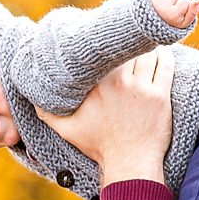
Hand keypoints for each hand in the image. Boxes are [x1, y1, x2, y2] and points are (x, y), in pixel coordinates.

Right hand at [39, 47, 175, 185]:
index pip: (101, 51)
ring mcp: (141, 89)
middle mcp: (118, 83)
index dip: (105, 40)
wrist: (129, 163)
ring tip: (143, 43)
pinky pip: (164, 64)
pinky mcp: (160, 96)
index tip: (106, 36)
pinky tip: (159, 51)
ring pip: (147, 52)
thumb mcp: (66, 129)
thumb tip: (33, 95)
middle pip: (125, 47)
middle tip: (126, 36)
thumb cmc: (99, 145)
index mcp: (95, 85)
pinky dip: (163, 54)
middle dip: (125, 39)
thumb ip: (47, 111)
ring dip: (146, 45)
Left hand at [150, 0, 198, 29]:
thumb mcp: (184, 22)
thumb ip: (193, 12)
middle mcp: (163, 7)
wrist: (152, 19)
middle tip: (173, 4)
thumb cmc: (172, 20)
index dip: (186, 3)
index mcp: (172, 16)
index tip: (179, 9)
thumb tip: (197, 0)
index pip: (186, 0)